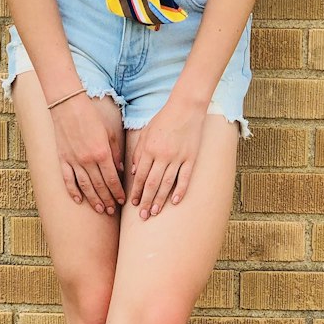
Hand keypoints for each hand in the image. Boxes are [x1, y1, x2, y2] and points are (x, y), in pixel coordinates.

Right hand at [50, 93, 125, 213]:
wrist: (68, 105)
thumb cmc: (91, 116)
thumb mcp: (109, 132)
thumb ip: (115, 152)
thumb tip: (120, 169)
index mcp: (102, 153)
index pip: (112, 179)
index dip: (118, 192)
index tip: (122, 201)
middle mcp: (88, 161)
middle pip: (99, 186)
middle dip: (107, 200)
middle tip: (112, 210)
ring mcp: (73, 161)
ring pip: (85, 186)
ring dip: (93, 199)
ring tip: (100, 209)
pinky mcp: (62, 159)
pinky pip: (68, 180)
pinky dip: (73, 191)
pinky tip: (79, 200)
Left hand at [129, 93, 205, 219]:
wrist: (186, 108)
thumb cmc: (164, 119)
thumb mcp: (146, 133)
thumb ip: (139, 152)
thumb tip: (134, 172)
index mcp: (149, 149)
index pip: (140, 175)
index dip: (135, 191)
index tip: (132, 203)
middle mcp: (162, 155)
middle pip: (151, 183)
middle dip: (145, 200)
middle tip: (141, 216)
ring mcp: (178, 157)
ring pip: (166, 183)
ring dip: (159, 200)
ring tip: (154, 212)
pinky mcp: (191, 157)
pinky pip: (185, 177)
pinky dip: (180, 190)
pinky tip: (175, 202)